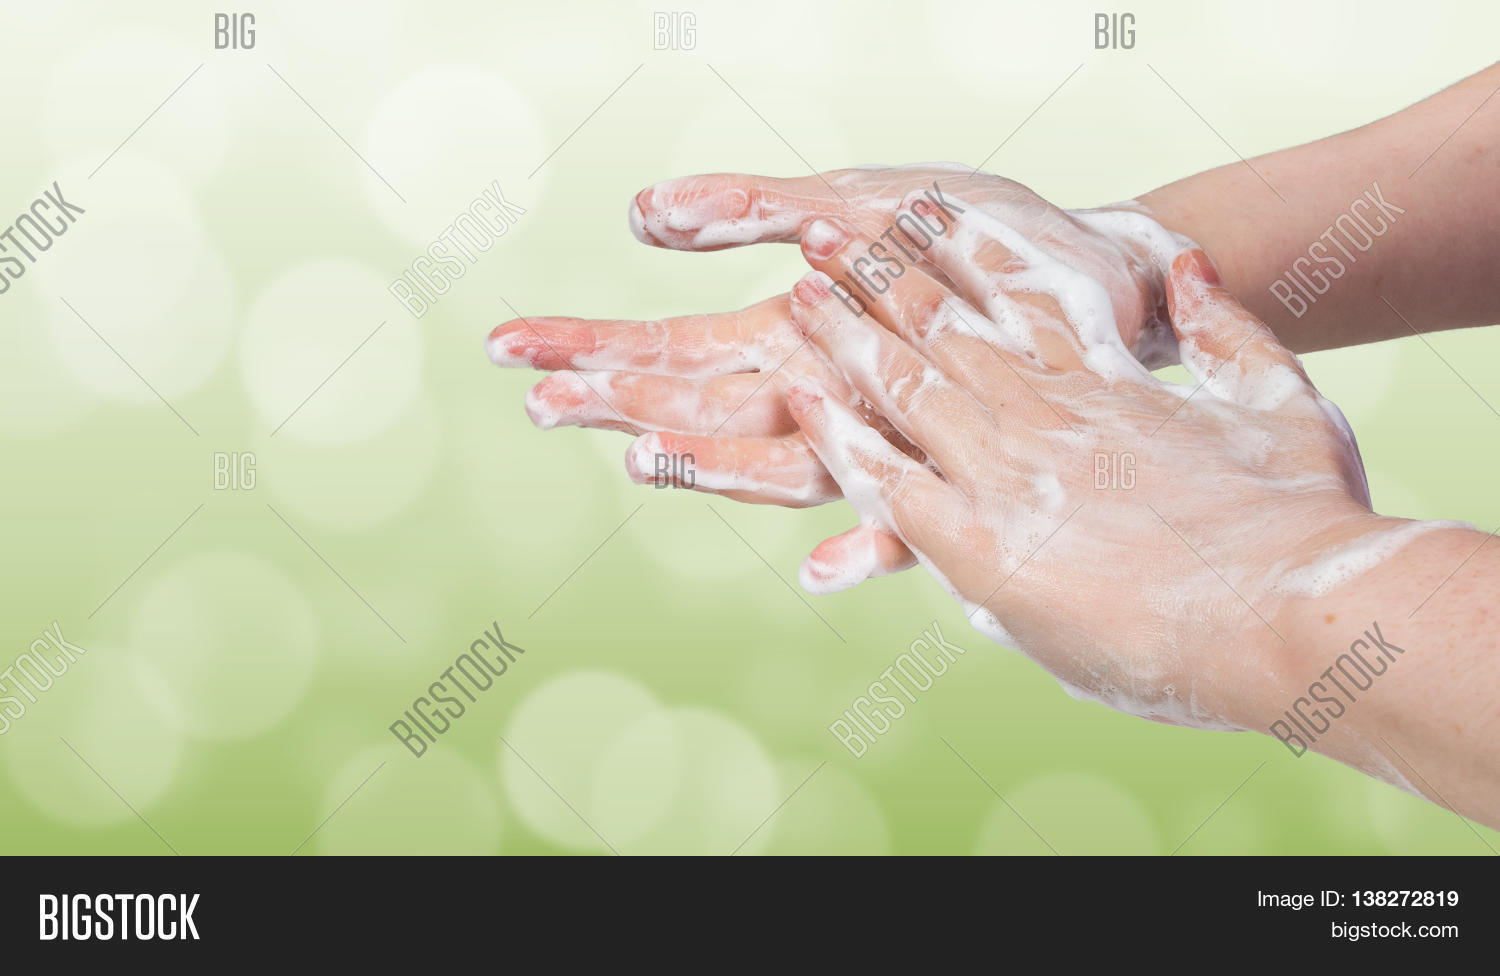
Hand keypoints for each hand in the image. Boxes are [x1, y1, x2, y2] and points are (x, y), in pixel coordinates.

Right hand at [488, 166, 1188, 591]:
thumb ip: (756, 211)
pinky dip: (866, 546)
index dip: (591, 349)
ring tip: (639, 453)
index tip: (513, 349)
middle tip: (538, 400)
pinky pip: (906, 522)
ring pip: (774, 465)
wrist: (1096, 282)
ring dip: (707, 464)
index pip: (669, 346)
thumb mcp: (855, 206)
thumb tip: (640, 213)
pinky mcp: (952, 469)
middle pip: (699, 407)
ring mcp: (878, 437)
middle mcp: (818, 395)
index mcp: (791, 334)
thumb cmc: (970, 244)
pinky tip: (830, 572)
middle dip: (617, 402)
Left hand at [780, 208, 1397, 730]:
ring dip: (849, 334)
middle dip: (884, 279)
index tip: (919, 216)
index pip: (1018, 304)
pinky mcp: (977, 546)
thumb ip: (1232, 334)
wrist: (1287, 616)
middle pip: (948, 330)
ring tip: (802, 288)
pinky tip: (800, 396)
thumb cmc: (1304, 526)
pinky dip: (838, 433)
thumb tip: (1190, 269)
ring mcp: (1007, 475)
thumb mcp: (1287, 406)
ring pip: (906, 386)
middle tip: (830, 237)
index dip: (961, 257)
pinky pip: (885, 478)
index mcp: (1109, 387)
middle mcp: (1047, 416)